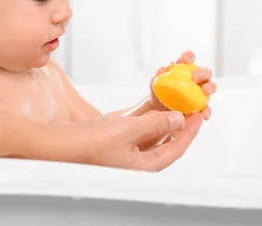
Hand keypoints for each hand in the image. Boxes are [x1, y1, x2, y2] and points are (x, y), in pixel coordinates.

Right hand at [47, 111, 202, 171]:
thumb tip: (178, 118)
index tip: (200, 115)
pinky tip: (155, 96)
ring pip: (153, 127)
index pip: (176, 148)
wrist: (61, 144)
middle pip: (167, 137)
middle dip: (180, 120)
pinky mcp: (117, 134)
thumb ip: (155, 124)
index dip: (190, 131)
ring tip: (177, 95)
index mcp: (144, 165)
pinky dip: (147, 110)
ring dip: (165, 111)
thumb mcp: (127, 130)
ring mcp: (127, 145)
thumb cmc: (89, 145)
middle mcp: (138, 157)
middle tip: (192, 103)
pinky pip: (139, 121)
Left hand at [149, 50, 217, 119]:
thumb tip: (162, 69)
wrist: (158, 111)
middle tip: (195, 78)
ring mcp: (200, 93)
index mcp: (183, 69)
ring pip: (210, 87)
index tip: (187, 60)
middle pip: (205, 72)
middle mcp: (195, 79)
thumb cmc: (158, 93)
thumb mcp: (155, 84)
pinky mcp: (201, 107)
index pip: (188, 59)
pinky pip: (207, 108)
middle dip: (203, 72)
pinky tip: (203, 113)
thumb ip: (157, 76)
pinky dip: (206, 110)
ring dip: (210, 87)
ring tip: (205, 92)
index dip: (189, 56)